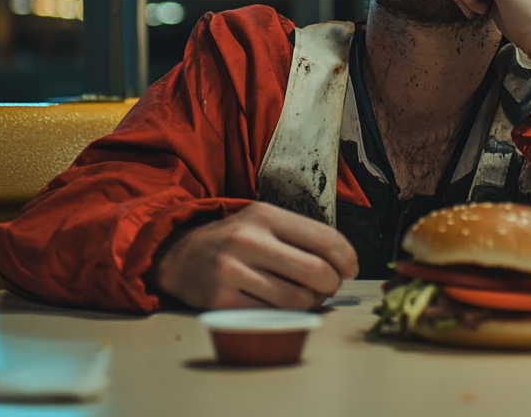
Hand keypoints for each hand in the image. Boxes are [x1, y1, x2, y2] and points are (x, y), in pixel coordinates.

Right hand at [154, 202, 358, 310]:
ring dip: (312, 303)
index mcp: (265, 215)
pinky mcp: (221, 300)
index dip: (347, 258)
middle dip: (333, 284)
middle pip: (316, 272)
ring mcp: (232, 271)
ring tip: (307, 297)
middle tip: (330, 287)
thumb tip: (344, 263)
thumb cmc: (235, 241)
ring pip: (296, 299)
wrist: (180, 256)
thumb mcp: (263, 221)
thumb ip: (300, 235)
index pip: (325, 238)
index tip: (350, 268)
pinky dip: (286, 316)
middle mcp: (248, 240)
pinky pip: (272, 316)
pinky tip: (283, 307)